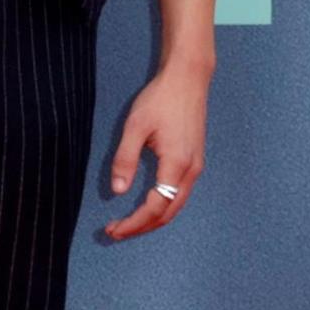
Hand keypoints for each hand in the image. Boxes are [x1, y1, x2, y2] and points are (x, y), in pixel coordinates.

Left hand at [99, 59, 207, 241]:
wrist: (188, 79)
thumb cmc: (160, 99)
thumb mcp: (135, 126)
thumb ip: (125, 159)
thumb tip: (117, 190)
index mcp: (176, 164)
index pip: (155, 207)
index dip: (134, 223)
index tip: (113, 229)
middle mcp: (191, 171)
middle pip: (168, 213)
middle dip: (142, 227)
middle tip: (116, 231)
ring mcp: (196, 167)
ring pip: (176, 206)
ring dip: (152, 219)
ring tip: (128, 223)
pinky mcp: (195, 161)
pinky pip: (180, 194)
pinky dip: (163, 206)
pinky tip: (146, 204)